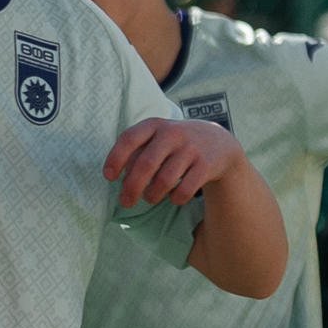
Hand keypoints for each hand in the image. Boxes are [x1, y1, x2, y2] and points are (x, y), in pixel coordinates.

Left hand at [102, 116, 245, 207]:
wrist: (218, 142)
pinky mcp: (206, 165)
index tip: (109, 177)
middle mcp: (172, 133)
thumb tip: (123, 182)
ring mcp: (191, 148)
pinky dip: (175, 199)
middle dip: (131, 188)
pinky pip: (184, 190)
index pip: (129, 138)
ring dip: (152, 195)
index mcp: (154, 125)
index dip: (115, 158)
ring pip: (164, 180)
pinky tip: (173, 196)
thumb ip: (136, 156)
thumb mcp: (155, 140)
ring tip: (149, 198)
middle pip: (146, 164)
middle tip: (125, 202)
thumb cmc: (175, 144)